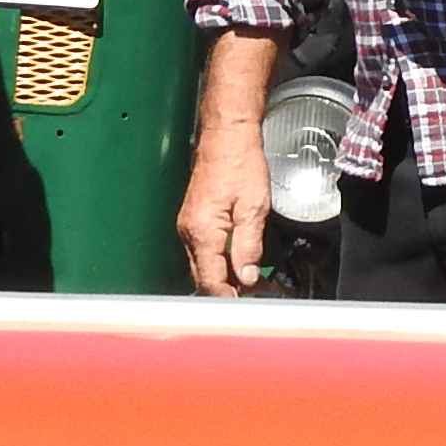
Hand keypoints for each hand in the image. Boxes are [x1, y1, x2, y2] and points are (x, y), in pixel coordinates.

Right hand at [176, 123, 275, 295]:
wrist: (226, 136)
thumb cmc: (240, 163)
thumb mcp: (253, 206)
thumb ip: (248, 244)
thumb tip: (247, 277)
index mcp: (201, 232)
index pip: (210, 280)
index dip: (228, 298)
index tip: (246, 309)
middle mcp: (188, 233)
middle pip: (204, 277)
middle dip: (228, 292)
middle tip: (257, 299)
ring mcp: (189, 227)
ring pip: (204, 265)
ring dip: (226, 278)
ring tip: (254, 286)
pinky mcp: (195, 221)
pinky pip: (205, 251)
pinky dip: (221, 262)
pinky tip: (241, 264)